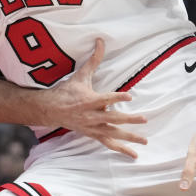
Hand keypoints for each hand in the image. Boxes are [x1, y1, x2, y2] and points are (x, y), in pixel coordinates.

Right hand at [45, 38, 147, 157]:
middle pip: (113, 118)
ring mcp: (92, 127)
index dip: (117, 97)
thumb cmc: (67, 91)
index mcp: (89, 100)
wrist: (50, 110)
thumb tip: (101, 40)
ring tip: (144, 142)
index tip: (130, 96)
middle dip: (129, 119)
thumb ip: (94, 59)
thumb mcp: (80, 75)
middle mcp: (91, 116)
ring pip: (113, 134)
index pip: (105, 98)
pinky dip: (121, 149)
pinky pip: (109, 143)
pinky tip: (133, 155)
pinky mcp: (93, 134)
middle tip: (144, 119)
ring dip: (129, 138)